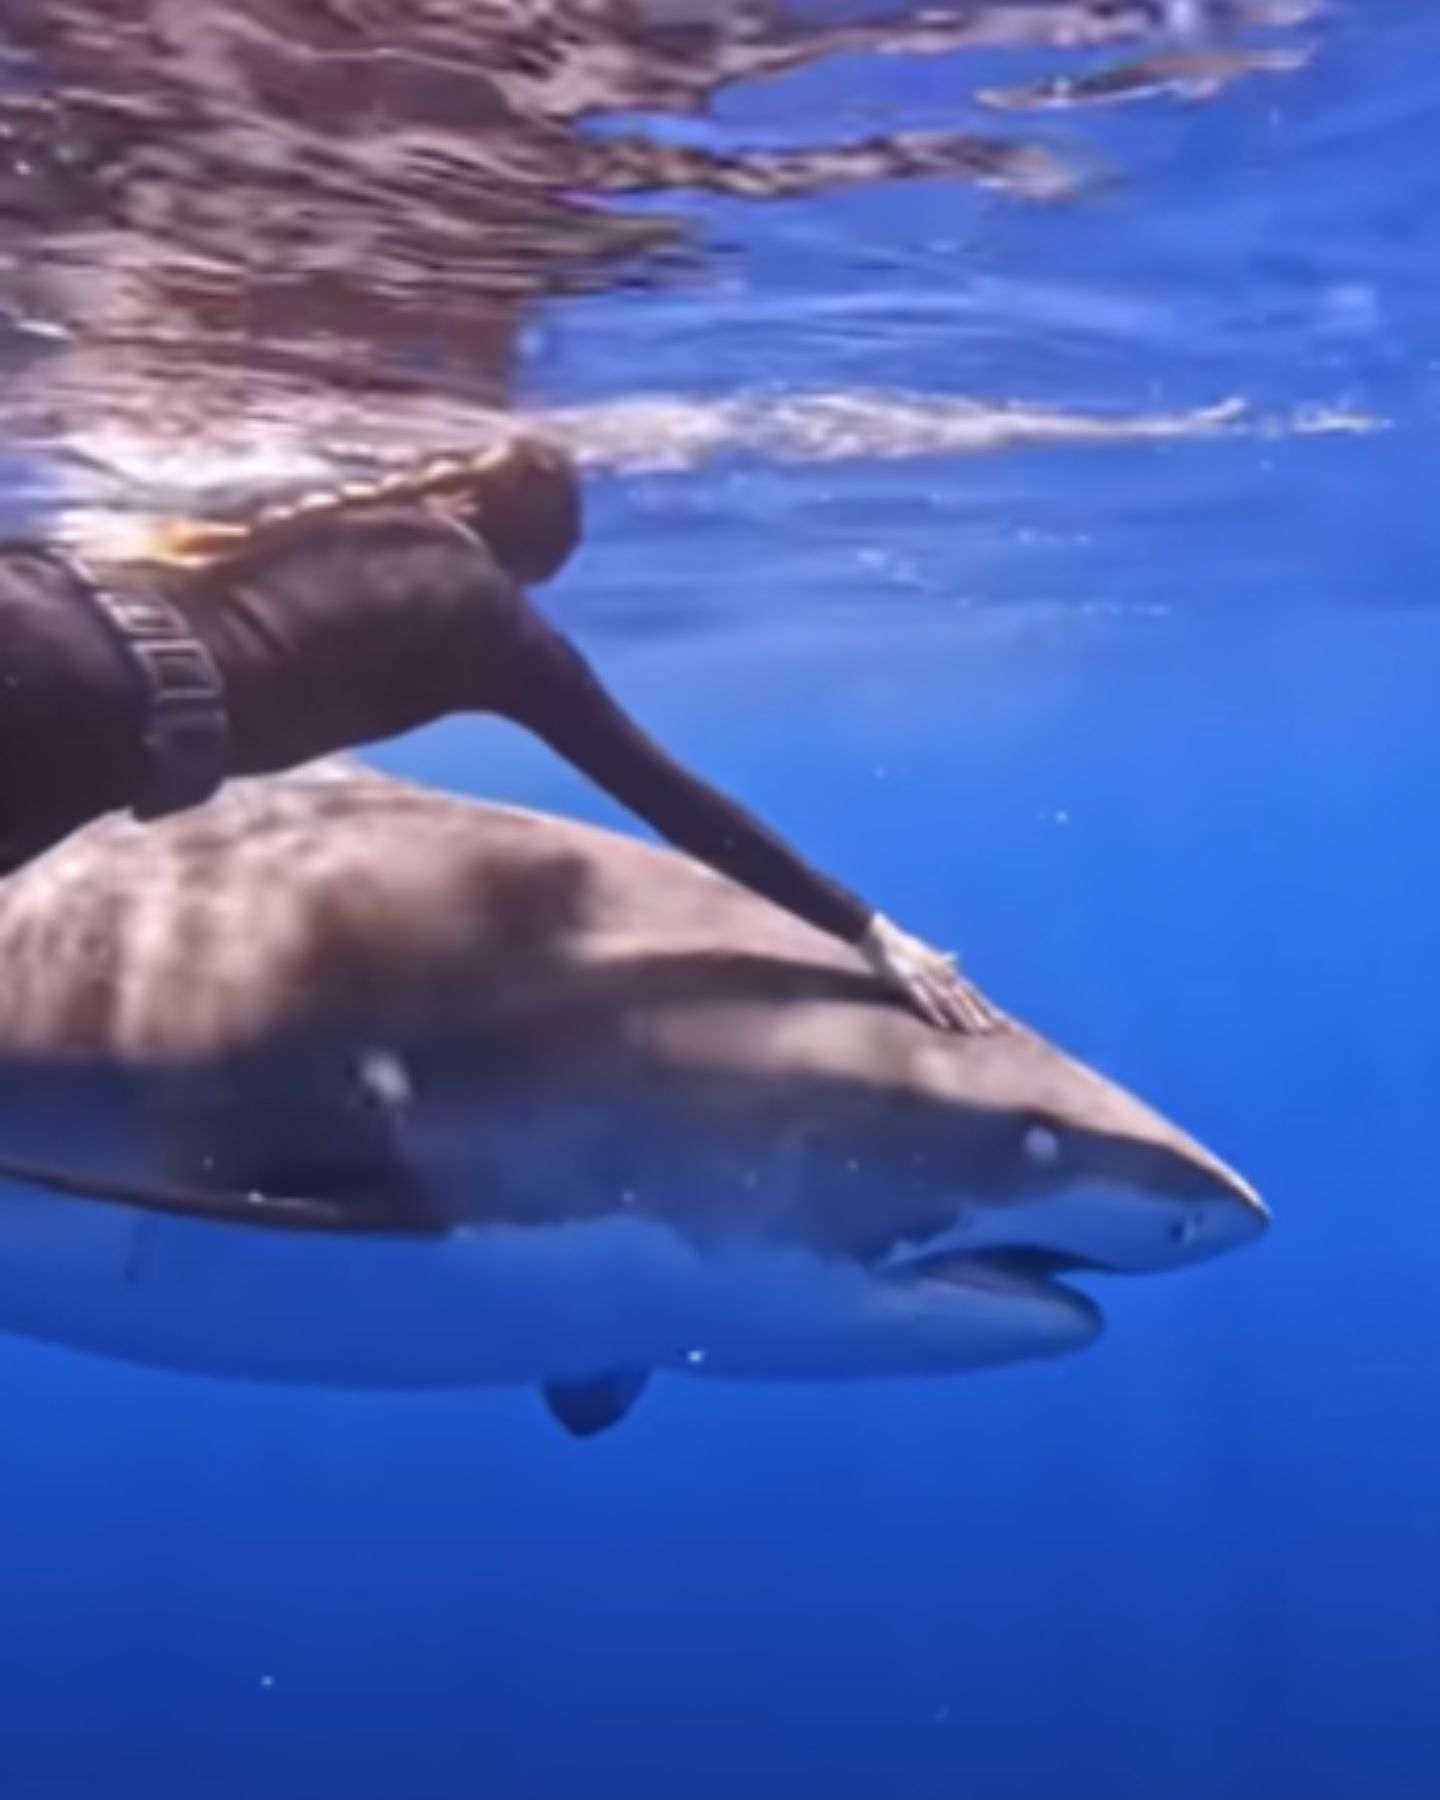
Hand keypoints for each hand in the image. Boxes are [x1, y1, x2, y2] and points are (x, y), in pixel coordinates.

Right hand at [858, 914, 1000, 1033]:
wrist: (878, 934)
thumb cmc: (899, 945)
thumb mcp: (924, 952)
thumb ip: (941, 959)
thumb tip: (955, 958)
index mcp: (944, 969)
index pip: (968, 991)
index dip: (983, 1006)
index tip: (1000, 1021)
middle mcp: (939, 973)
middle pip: (963, 997)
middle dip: (978, 1016)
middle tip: (994, 1033)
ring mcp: (924, 976)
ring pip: (947, 1000)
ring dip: (962, 1017)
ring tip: (975, 1034)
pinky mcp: (907, 980)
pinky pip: (923, 999)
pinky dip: (934, 1012)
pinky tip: (943, 1025)